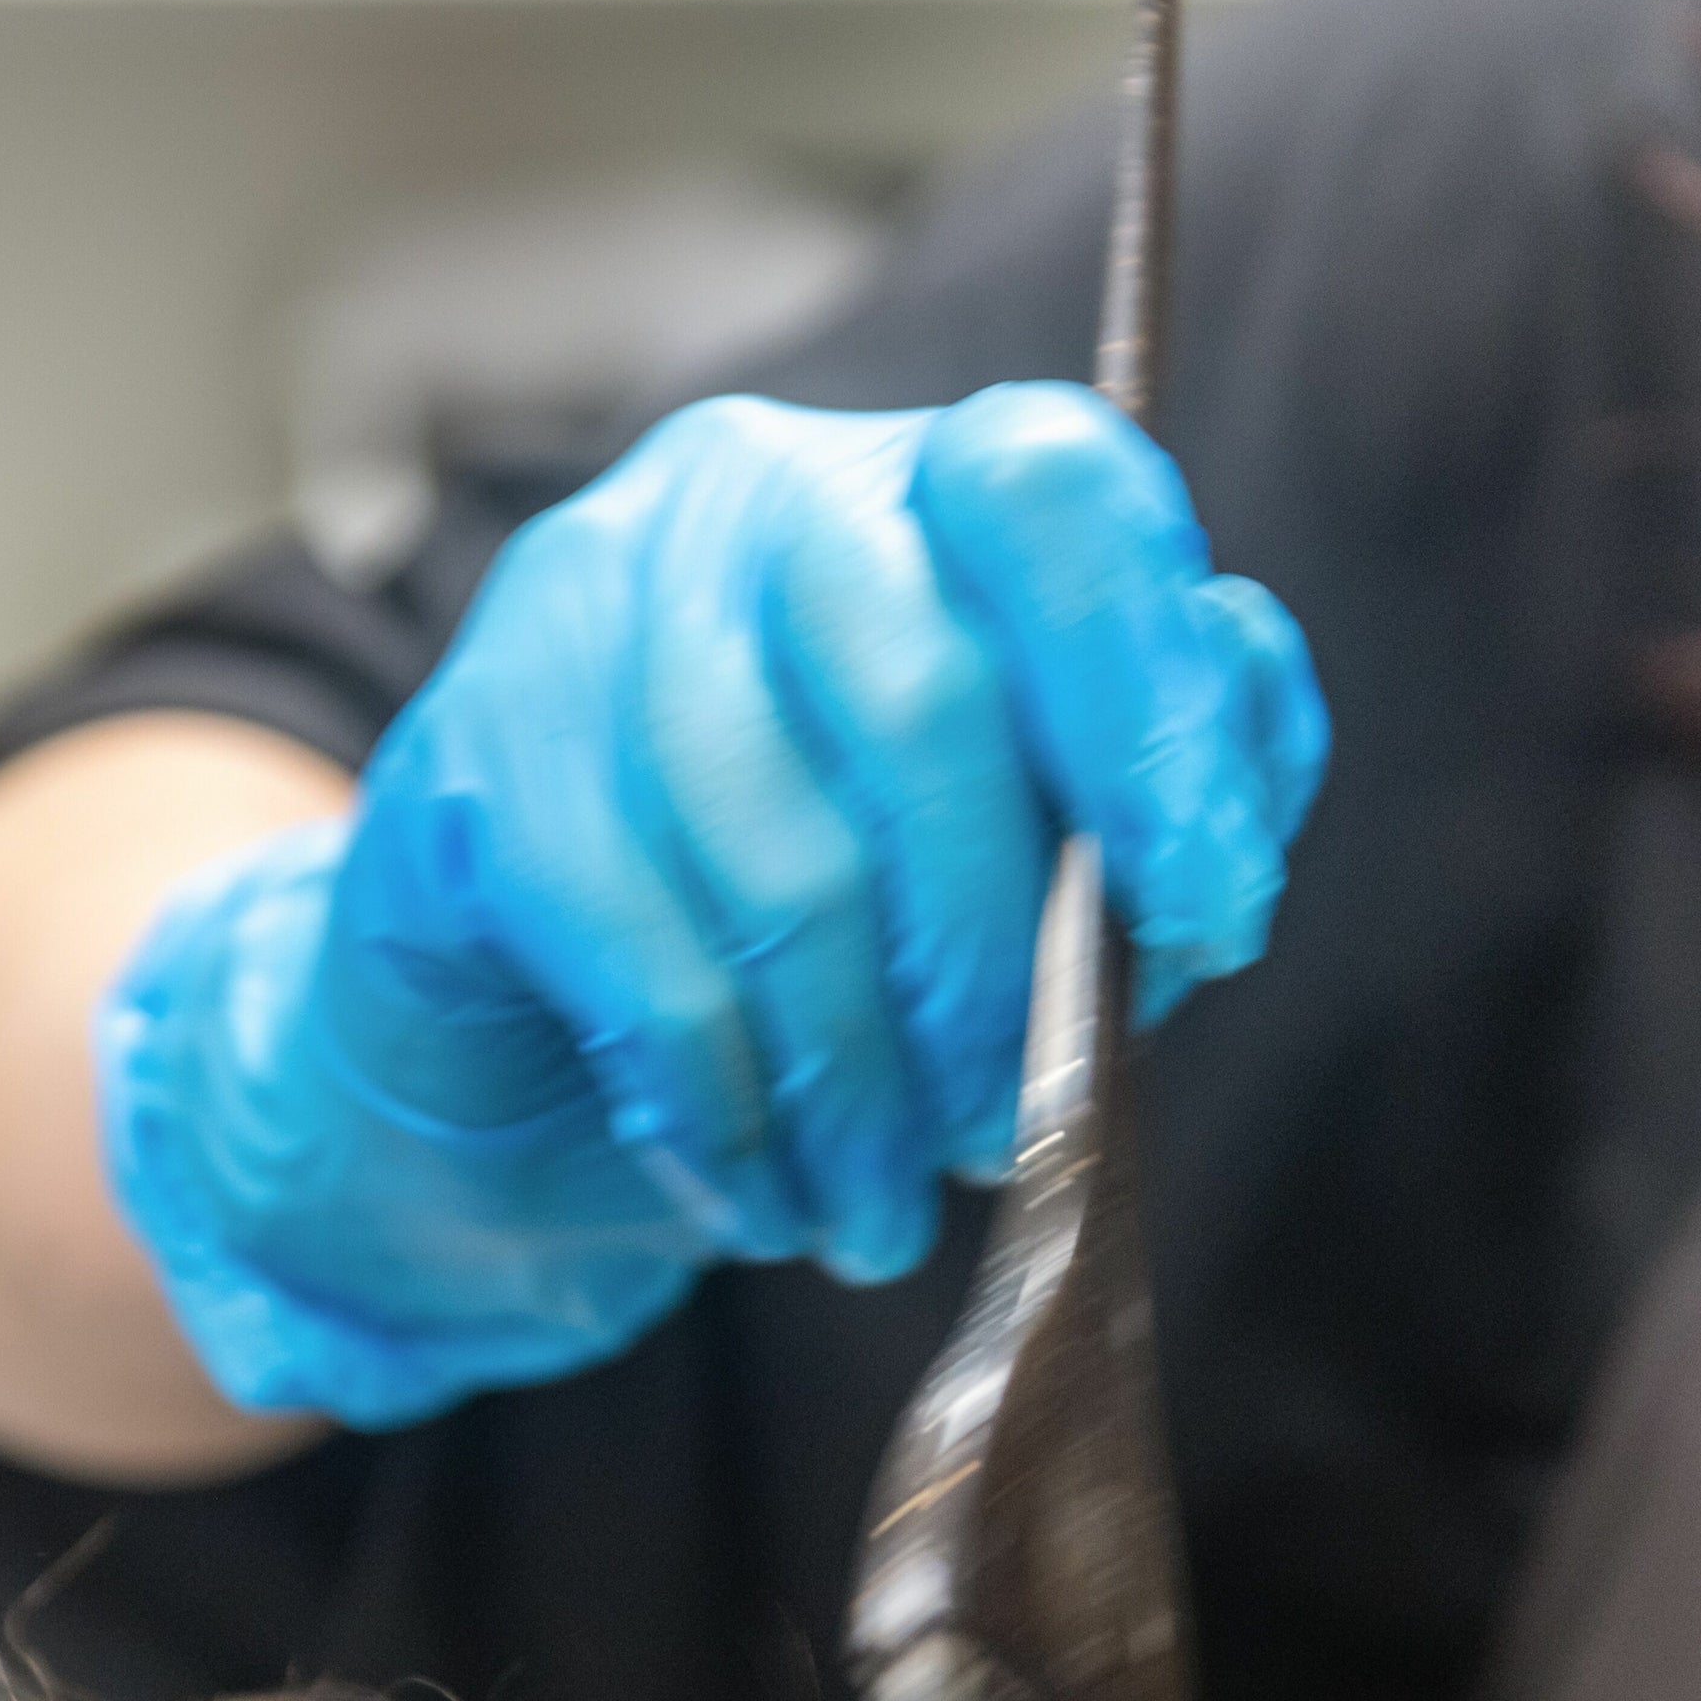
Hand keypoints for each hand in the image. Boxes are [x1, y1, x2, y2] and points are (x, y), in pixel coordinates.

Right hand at [98, 382, 1327, 1429]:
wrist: (516, 1035)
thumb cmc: (819, 928)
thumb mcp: (1027, 867)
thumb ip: (1159, 805)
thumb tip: (1227, 823)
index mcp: (920, 486)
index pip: (1053, 497)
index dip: (1148, 705)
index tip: (1208, 910)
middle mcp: (751, 496)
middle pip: (925, 703)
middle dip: (990, 968)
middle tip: (1002, 1134)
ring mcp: (588, 607)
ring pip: (782, 862)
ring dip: (855, 1088)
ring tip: (876, 1213)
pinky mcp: (473, 761)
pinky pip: (643, 962)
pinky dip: (727, 1116)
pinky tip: (756, 1199)